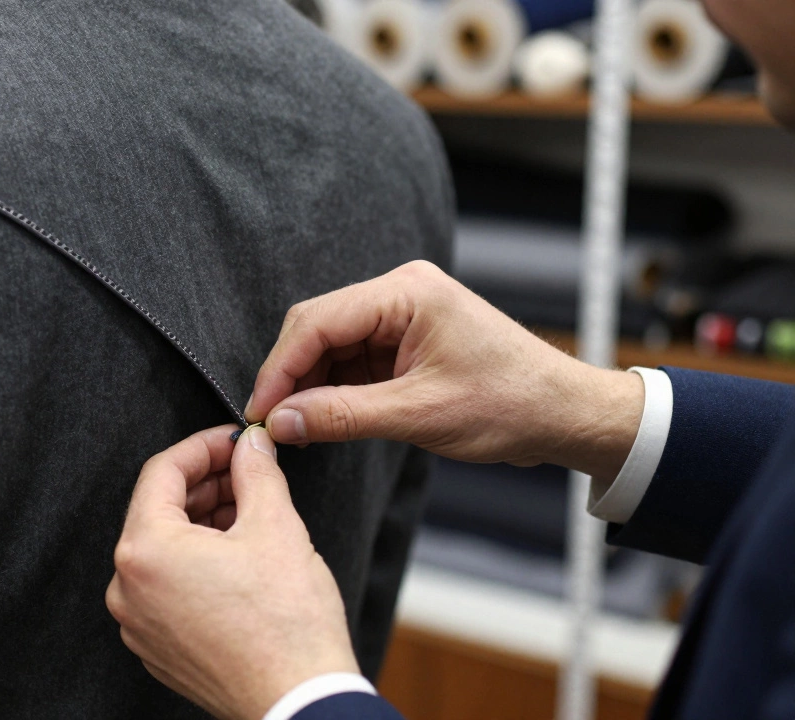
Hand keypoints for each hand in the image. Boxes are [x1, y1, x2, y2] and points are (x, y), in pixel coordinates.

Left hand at [106, 425, 358, 719]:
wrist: (298, 702)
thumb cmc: (286, 625)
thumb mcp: (276, 526)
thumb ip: (256, 471)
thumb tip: (251, 445)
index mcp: (145, 550)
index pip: (162, 472)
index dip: (203, 447)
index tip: (234, 441)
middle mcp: (127, 588)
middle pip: (159, 511)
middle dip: (207, 486)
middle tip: (249, 473)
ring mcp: (139, 623)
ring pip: (164, 551)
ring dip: (203, 524)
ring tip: (250, 515)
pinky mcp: (157, 648)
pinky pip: (168, 588)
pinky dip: (197, 564)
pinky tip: (238, 560)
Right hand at [245, 261, 643, 485]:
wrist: (565, 414)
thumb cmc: (511, 404)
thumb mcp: (419, 415)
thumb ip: (343, 415)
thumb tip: (282, 422)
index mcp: (407, 292)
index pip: (318, 321)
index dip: (280, 368)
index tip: (260, 411)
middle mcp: (401, 291)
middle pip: (318, 326)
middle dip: (290, 375)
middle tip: (271, 423)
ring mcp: (403, 314)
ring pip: (331, 344)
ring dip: (310, 384)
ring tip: (294, 427)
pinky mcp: (406, 339)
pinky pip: (353, 358)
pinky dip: (333, 388)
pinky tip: (322, 417)